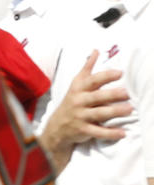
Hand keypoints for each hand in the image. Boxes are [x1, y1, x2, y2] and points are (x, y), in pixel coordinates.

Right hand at [41, 52, 130, 169]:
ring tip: (129, 109)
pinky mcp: (83, 130)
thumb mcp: (76, 85)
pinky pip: (98, 132)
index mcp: (78, 90)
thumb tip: (95, 51)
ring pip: (99, 114)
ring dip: (114, 112)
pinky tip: (122, 133)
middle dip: (112, 95)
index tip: (119, 73)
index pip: (92, 81)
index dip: (105, 76)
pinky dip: (110, 133)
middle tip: (127, 92)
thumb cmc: (71, 103)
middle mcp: (78, 102)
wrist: (56, 127)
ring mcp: (80, 117)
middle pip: (97, 97)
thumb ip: (87, 69)